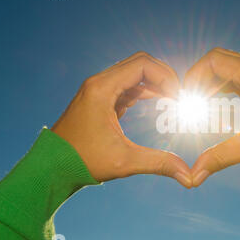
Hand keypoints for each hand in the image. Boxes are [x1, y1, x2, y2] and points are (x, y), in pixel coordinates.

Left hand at [52, 52, 191, 187]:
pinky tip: (157, 103)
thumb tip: (188, 176)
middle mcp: (99, 83)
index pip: (142, 64)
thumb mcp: (124, 161)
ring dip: (154, 82)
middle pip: (139, 63)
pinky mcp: (100, 100)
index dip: (166, 76)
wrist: (50, 167)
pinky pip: (126, 86)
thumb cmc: (81, 161)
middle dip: (163, 76)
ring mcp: (99, 90)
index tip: (178, 97)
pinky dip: (144, 91)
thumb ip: (159, 163)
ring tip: (173, 99)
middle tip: (179, 96)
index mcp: (102, 89)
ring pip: (133, 73)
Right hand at [184, 48, 239, 186]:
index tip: (185, 96)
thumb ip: (221, 157)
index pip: (212, 61)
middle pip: (219, 60)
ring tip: (202, 103)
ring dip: (213, 81)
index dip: (193, 76)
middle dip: (200, 78)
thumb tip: (195, 175)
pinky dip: (227, 86)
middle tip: (190, 99)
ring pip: (231, 67)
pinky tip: (222, 104)